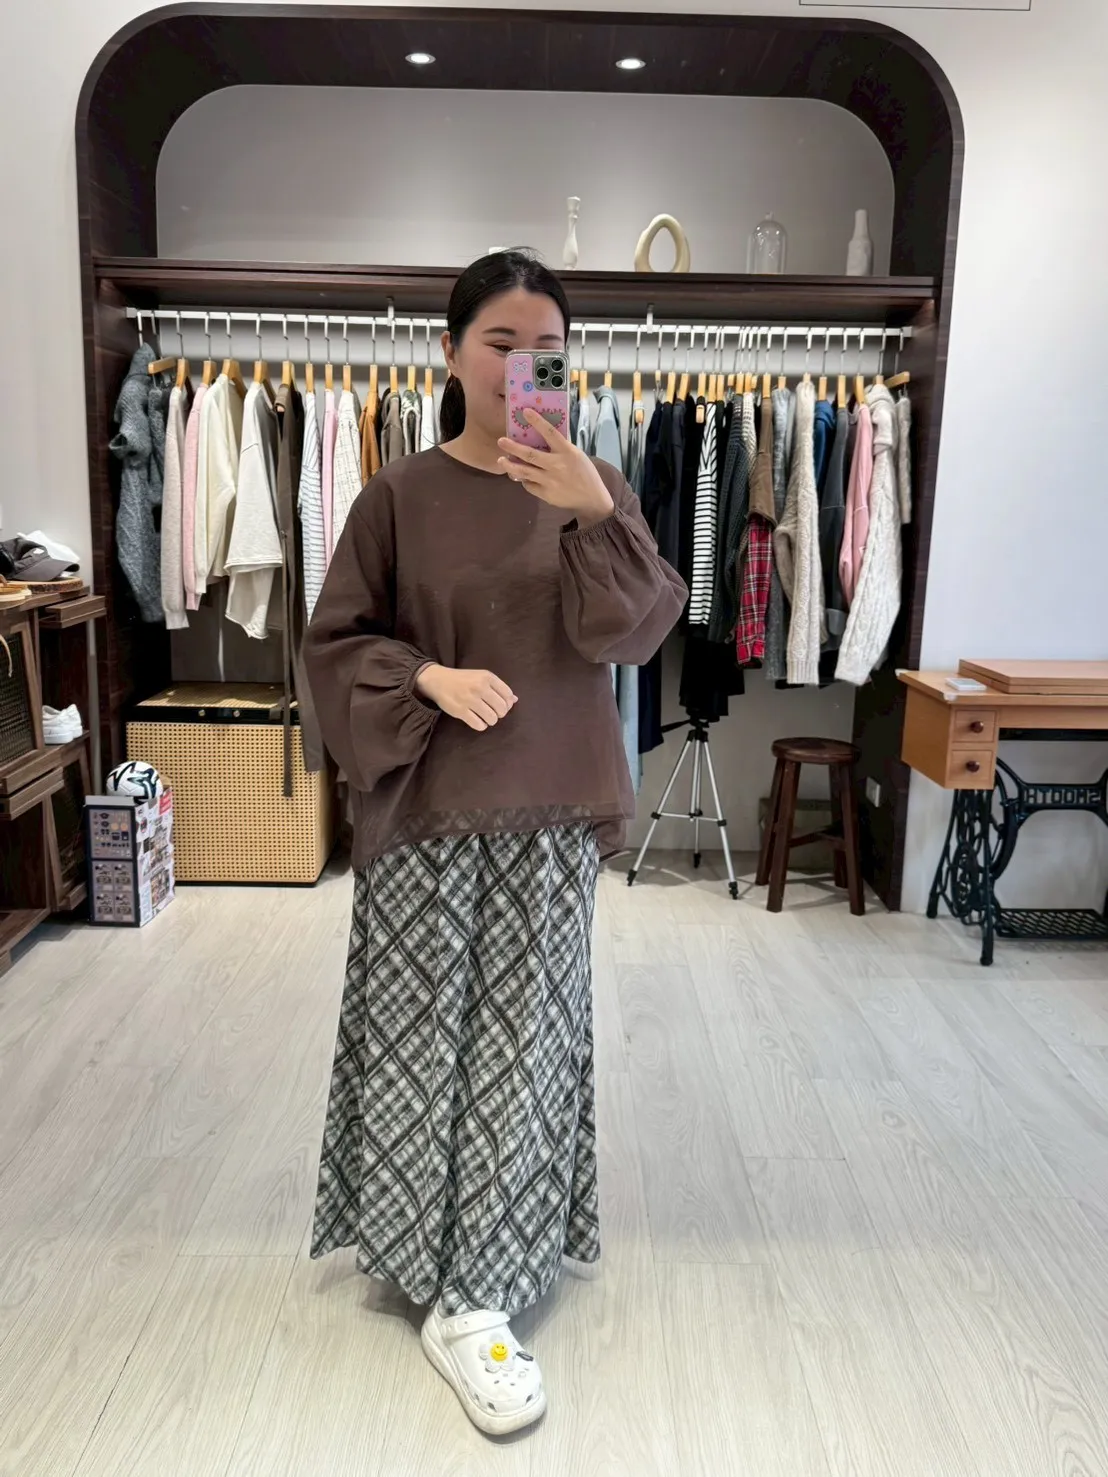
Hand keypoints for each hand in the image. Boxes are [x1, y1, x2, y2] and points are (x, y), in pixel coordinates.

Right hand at [415, 664, 516, 732]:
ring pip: (492, 718)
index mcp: (487, 677)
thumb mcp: (481, 677)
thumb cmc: (463, 679)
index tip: (500, 705)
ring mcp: (470, 700)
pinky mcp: (461, 711)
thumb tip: (515, 700)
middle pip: (502, 709)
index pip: (508, 695)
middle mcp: (480, 687)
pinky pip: (479, 725)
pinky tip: (477, 720)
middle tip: (492, 712)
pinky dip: (481, 725)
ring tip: (484, 717)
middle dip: (499, 714)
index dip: (508, 703)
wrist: (438, 680)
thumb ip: (498, 687)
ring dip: (490, 720)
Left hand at [497, 410, 614, 525]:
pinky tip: (520, 476)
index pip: (550, 433)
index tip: (525, 412)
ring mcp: (550, 481)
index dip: (537, 421)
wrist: (592, 499)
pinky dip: (524, 479)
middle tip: (501, 441)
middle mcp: (556, 465)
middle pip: (530, 454)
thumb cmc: (585, 474)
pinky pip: (529, 485)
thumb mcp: (577, 456)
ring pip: (524, 472)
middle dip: (513, 447)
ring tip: (501, 460)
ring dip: (510, 466)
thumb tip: (542, 438)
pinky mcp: (546, 494)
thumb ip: (560, 448)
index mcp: (567, 452)